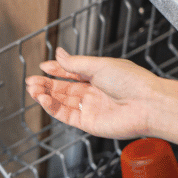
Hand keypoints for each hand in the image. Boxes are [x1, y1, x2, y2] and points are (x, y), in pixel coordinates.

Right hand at [25, 48, 158, 139]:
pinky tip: (43, 99)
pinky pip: (66, 115)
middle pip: (64, 88)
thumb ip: (75, 63)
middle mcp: (94, 92)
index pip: (72, 72)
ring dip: (45, 95)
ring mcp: (91, 108)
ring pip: (62, 102)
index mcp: (99, 76)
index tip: (43, 66)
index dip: (57, 69)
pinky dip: (52, 107)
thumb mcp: (99, 65)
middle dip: (46, 84)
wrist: (147, 104)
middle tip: (30, 81)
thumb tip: (59, 53)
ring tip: (32, 88)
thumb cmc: (131, 81)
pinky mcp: (88, 123)